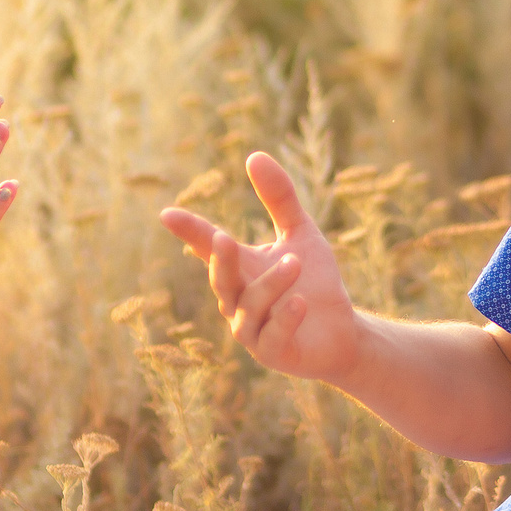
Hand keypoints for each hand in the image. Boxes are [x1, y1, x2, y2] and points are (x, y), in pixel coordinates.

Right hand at [160, 152, 361, 383]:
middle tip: (224, 238)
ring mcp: (252, 331)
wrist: (343, 333)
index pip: (208, 247)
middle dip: (221, 261)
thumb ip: (279, 198)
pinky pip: (273, 337)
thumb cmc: (316, 282)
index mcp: (240, 269)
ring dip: (271, 285)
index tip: (168, 213)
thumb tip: (254, 155)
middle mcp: (237, 301)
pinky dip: (285, 319)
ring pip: (249, 307)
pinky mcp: (274, 354)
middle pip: (221, 280)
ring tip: (296, 265)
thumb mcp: (301, 234)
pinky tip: (300, 302)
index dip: (189, 231)